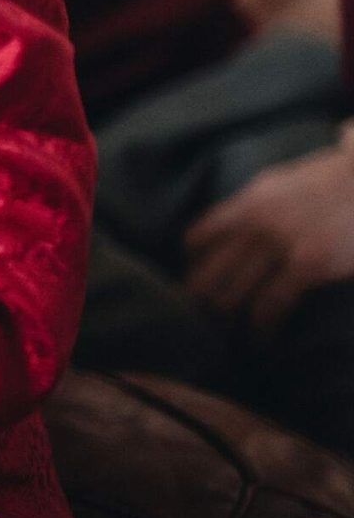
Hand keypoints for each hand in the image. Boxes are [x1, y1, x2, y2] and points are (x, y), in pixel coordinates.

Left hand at [183, 138, 353, 334]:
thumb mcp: (275, 185)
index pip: (197, 240)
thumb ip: (246, 208)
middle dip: (202, 300)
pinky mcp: (309, 265)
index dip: (193, 266)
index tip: (197, 281)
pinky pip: (272, 303)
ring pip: (235, 293)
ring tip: (229, 333)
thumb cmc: (325, 182)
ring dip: (229, 318)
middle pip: (209, 274)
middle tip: (206, 316)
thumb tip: (220, 233)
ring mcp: (281, 245)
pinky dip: (263, 325)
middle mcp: (256, 224)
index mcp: (245, 204)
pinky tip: (262, 336)